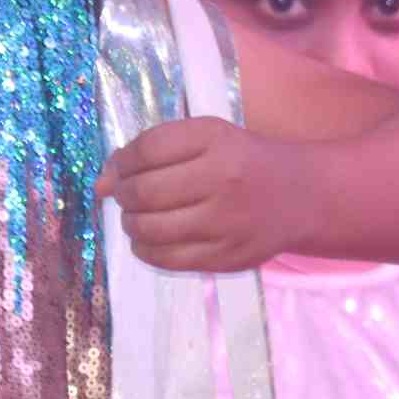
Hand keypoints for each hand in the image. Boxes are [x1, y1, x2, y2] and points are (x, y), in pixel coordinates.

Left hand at [99, 118, 299, 271]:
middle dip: (124, 196)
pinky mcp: (227, 257)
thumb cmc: (240, 161)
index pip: (147, 149)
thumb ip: (150, 152)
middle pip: (144, 191)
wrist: (299, 196)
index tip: (119, 170)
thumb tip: (100, 185)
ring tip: (138, 217)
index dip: (121, 162)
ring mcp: (227, 222)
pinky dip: (146, 249)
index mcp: (216, 139)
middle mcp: (223, 179)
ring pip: (151, 229)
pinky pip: (167, 259)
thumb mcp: (205, 139)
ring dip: (131, 223)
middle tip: (127, 197)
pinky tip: (151, 239)